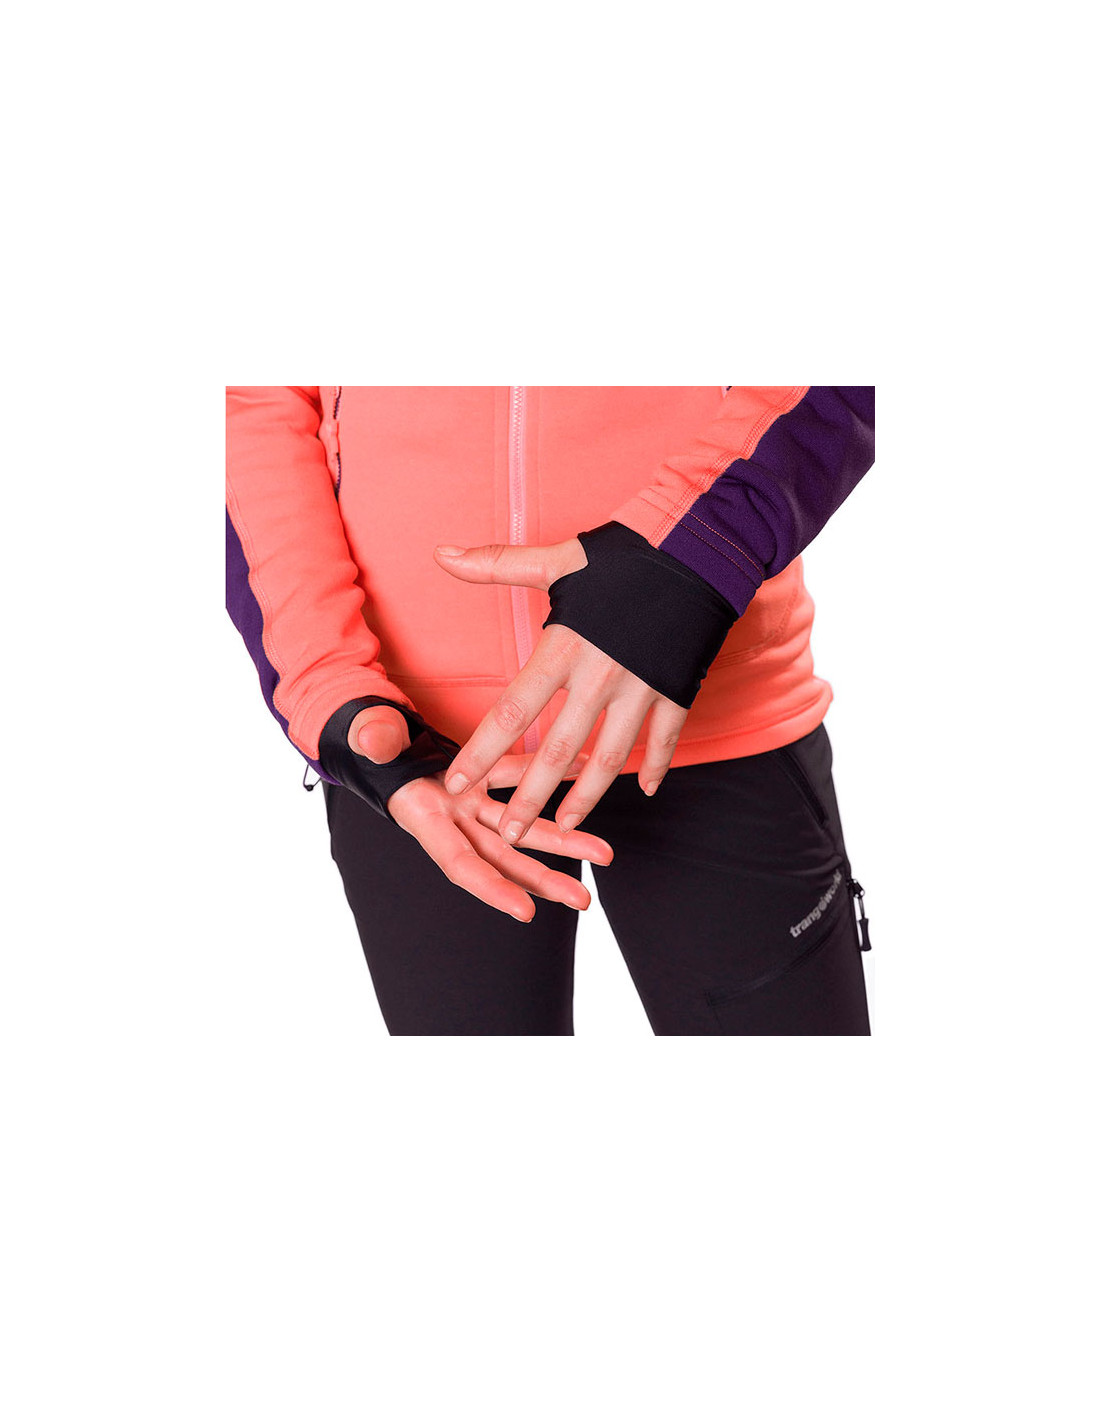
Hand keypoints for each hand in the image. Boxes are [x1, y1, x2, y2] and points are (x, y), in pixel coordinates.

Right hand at [348, 704, 613, 920]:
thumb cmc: (366, 739)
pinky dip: (552, 775)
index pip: (459, 862)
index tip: (525, 912)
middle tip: (581, 900)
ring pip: (520, 825)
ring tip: (602, 854)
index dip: (490, 888)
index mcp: (423, 818)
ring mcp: (469, 803)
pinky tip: (585, 772)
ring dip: (561, 840)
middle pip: (502, 856)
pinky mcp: (481, 780)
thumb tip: (378, 740)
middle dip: (542, 879)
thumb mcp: (366, 740)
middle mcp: (452, 819)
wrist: (373, 735)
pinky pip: (520, 776)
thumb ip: (373, 741)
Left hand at [433, 538, 689, 842]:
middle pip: (558, 750)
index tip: (457, 783)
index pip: (512, 711)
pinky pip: (664, 740)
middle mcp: (601, 676)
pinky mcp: (677, 690)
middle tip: (506, 832)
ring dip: (585, 796)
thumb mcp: (557, 558)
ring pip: (609, 757)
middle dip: (529, 797)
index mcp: (564, 647)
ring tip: (564, 826)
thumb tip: (442, 554)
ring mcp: (642, 688)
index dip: (482, 752)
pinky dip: (654, 766)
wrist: (699, 547)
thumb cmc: (625, 553)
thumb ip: (495, 564)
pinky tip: (642, 790)